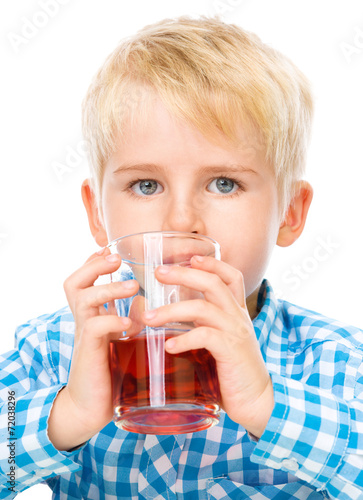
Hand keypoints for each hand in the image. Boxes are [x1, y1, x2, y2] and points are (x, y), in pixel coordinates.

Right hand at [48, 248, 138, 450]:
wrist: (91, 408)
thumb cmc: (110, 373)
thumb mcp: (123, 341)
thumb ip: (131, 319)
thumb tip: (144, 300)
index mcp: (92, 316)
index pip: (84, 281)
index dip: (94, 262)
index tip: (111, 250)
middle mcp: (85, 322)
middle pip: (74, 283)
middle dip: (93, 266)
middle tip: (116, 258)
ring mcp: (84, 336)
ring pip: (84, 299)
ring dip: (108, 288)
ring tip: (132, 285)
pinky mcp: (90, 353)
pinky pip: (94, 328)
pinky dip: (112, 321)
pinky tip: (129, 324)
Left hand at [142, 256, 273, 437]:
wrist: (256, 401)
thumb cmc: (231, 373)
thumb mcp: (220, 343)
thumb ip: (202, 329)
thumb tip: (169, 325)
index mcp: (236, 312)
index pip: (231, 276)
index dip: (212, 263)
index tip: (189, 257)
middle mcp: (238, 317)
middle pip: (213, 283)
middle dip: (183, 274)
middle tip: (158, 273)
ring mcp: (236, 332)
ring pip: (202, 308)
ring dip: (171, 310)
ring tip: (148, 318)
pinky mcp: (232, 351)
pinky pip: (205, 336)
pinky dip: (184, 339)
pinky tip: (168, 347)